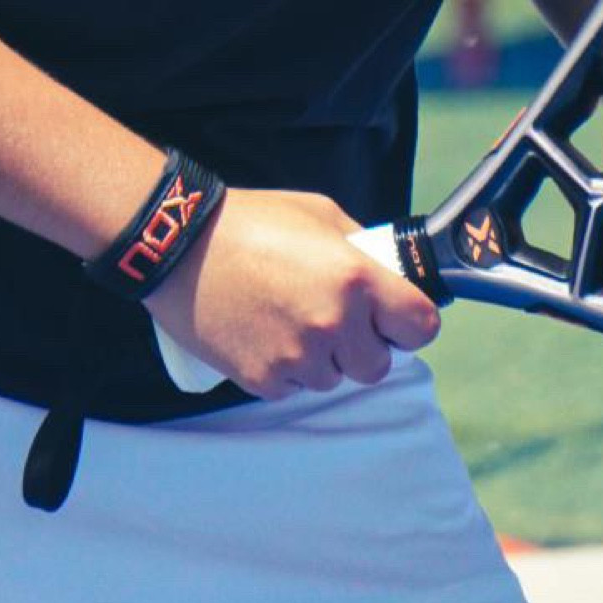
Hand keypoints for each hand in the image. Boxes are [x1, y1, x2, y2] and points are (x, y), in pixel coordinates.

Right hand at [144, 187, 440, 401]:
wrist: (181, 247)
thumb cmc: (252, 222)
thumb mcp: (320, 215)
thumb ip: (359, 247)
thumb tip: (386, 273)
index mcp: (355, 279)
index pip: (421, 327)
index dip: (411, 324)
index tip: (396, 319)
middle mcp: (333, 324)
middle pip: (377, 366)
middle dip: (363, 345)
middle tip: (336, 319)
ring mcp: (297, 358)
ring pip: (333, 380)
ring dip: (323, 359)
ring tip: (291, 320)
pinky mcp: (263, 380)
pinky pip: (293, 388)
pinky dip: (287, 369)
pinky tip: (266, 333)